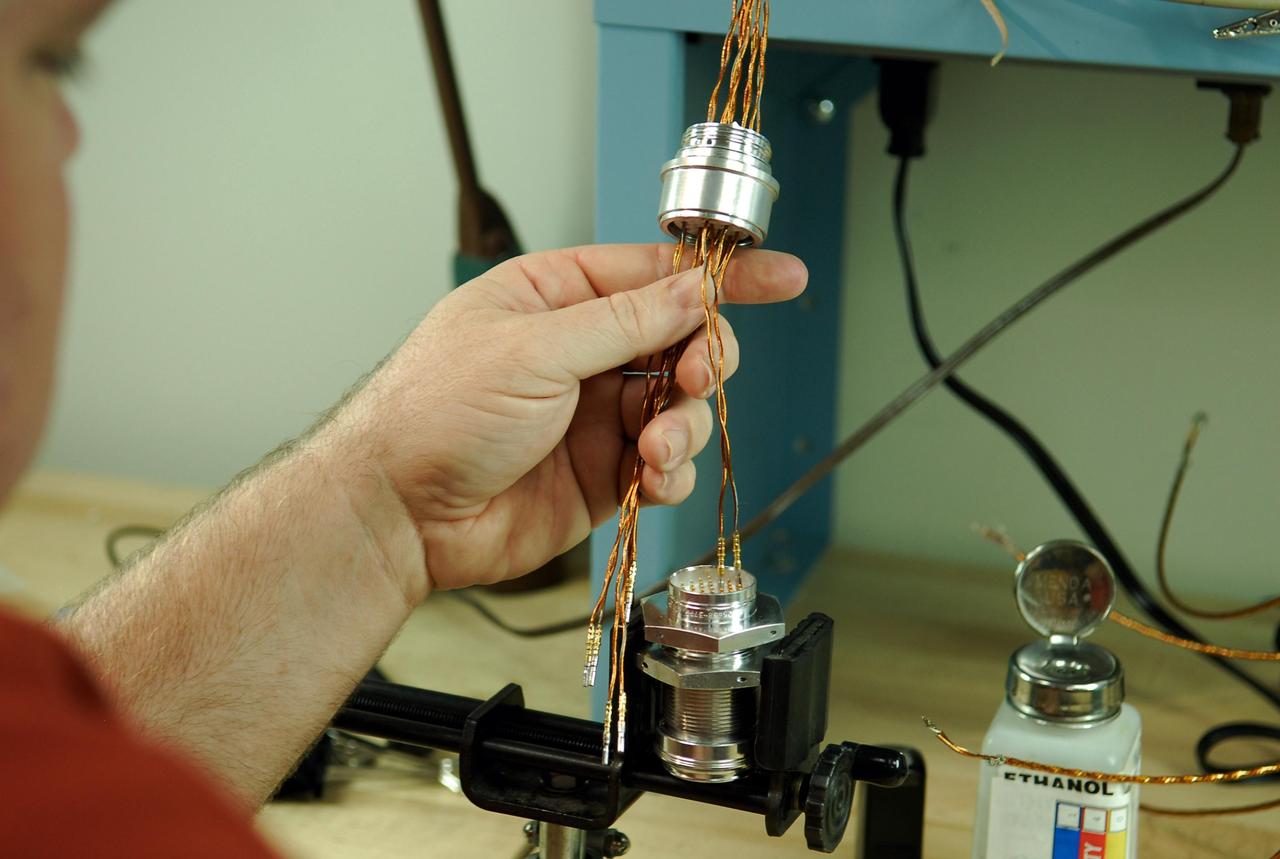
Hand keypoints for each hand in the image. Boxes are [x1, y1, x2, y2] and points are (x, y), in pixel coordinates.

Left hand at [337, 243, 806, 590]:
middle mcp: (581, 353)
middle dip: (701, 361)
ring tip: (655, 447)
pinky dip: (673, 473)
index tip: (781, 277)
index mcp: (556, 298)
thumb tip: (692, 290)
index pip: (656, 276)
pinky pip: (666, 466)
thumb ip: (624, 322)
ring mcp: (593, 415)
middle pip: (680, 342)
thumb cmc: (435, 413)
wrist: (399, 513)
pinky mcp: (602, 474)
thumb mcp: (534, 349)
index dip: (721, 278)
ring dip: (685, 425)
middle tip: (692, 378)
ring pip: (681, 408)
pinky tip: (653, 479)